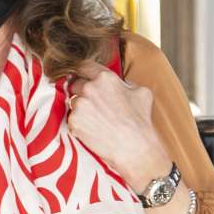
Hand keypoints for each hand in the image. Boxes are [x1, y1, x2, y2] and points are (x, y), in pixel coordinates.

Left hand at [65, 62, 172, 190]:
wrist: (134, 148)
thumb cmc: (140, 121)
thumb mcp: (141, 92)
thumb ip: (126, 82)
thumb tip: (119, 82)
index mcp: (105, 78)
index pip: (83, 66)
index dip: (82, 72)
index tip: (80, 76)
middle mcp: (89, 88)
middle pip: (75, 84)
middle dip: (81, 92)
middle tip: (93, 105)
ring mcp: (80, 105)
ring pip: (73, 102)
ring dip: (80, 108)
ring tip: (96, 120)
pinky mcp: (74, 121)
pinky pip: (72, 118)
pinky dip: (79, 123)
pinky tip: (92, 130)